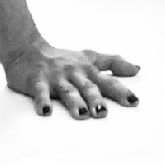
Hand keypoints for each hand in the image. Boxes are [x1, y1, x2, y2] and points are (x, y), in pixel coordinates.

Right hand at [1, 42, 140, 117]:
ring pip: (67, 91)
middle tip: (102, 113)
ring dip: (74, 102)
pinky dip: (42, 102)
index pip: (107, 81)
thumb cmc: (63, 58)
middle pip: (88, 88)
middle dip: (96, 100)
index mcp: (88, 70)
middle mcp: (74, 74)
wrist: (27, 49)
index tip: (134, 102)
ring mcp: (56, 78)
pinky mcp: (37, 82)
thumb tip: (137, 68)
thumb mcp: (90, 58)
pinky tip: (45, 112)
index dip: (121, 91)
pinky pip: (40, 92)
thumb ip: (113, 63)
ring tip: (81, 115)